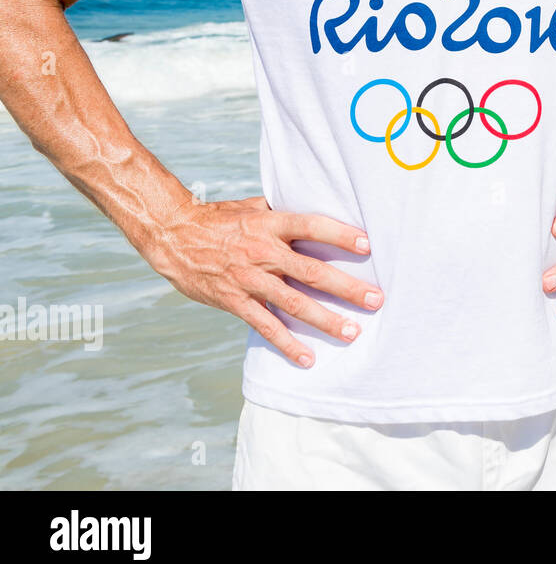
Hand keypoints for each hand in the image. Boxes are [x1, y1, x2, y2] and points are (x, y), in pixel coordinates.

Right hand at [142, 196, 379, 366]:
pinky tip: (307, 357)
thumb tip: (320, 206)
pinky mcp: (234, 301)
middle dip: (346, 287)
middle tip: (375, 299)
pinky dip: (287, 344)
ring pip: (293, 302)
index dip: (339, 235)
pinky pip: (265, 326)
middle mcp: (262, 252)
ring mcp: (248, 278)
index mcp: (269, 223)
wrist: (172, 236)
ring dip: (325, 319)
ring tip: (352, 332)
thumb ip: (283, 212)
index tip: (367, 245)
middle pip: (311, 270)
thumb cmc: (219, 219)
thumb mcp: (253, 206)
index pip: (311, 226)